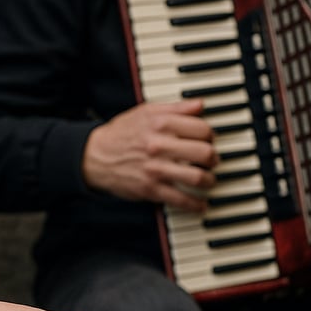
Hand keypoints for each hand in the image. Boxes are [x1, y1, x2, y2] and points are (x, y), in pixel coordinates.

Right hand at [82, 100, 217, 211]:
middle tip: (213, 161)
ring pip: (197, 177)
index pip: (202, 129)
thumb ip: (176, 108)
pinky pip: (181, 200)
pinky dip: (196, 205)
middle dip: (214, 159)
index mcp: (161, 123)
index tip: (210, 140)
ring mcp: (156, 169)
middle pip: (204, 153)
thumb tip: (200, 105)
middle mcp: (160, 145)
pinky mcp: (151, 189)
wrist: (96, 156)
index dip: (211, 135)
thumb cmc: (123, 133)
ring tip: (209, 180)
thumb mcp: (146, 112)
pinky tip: (201, 205)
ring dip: (209, 181)